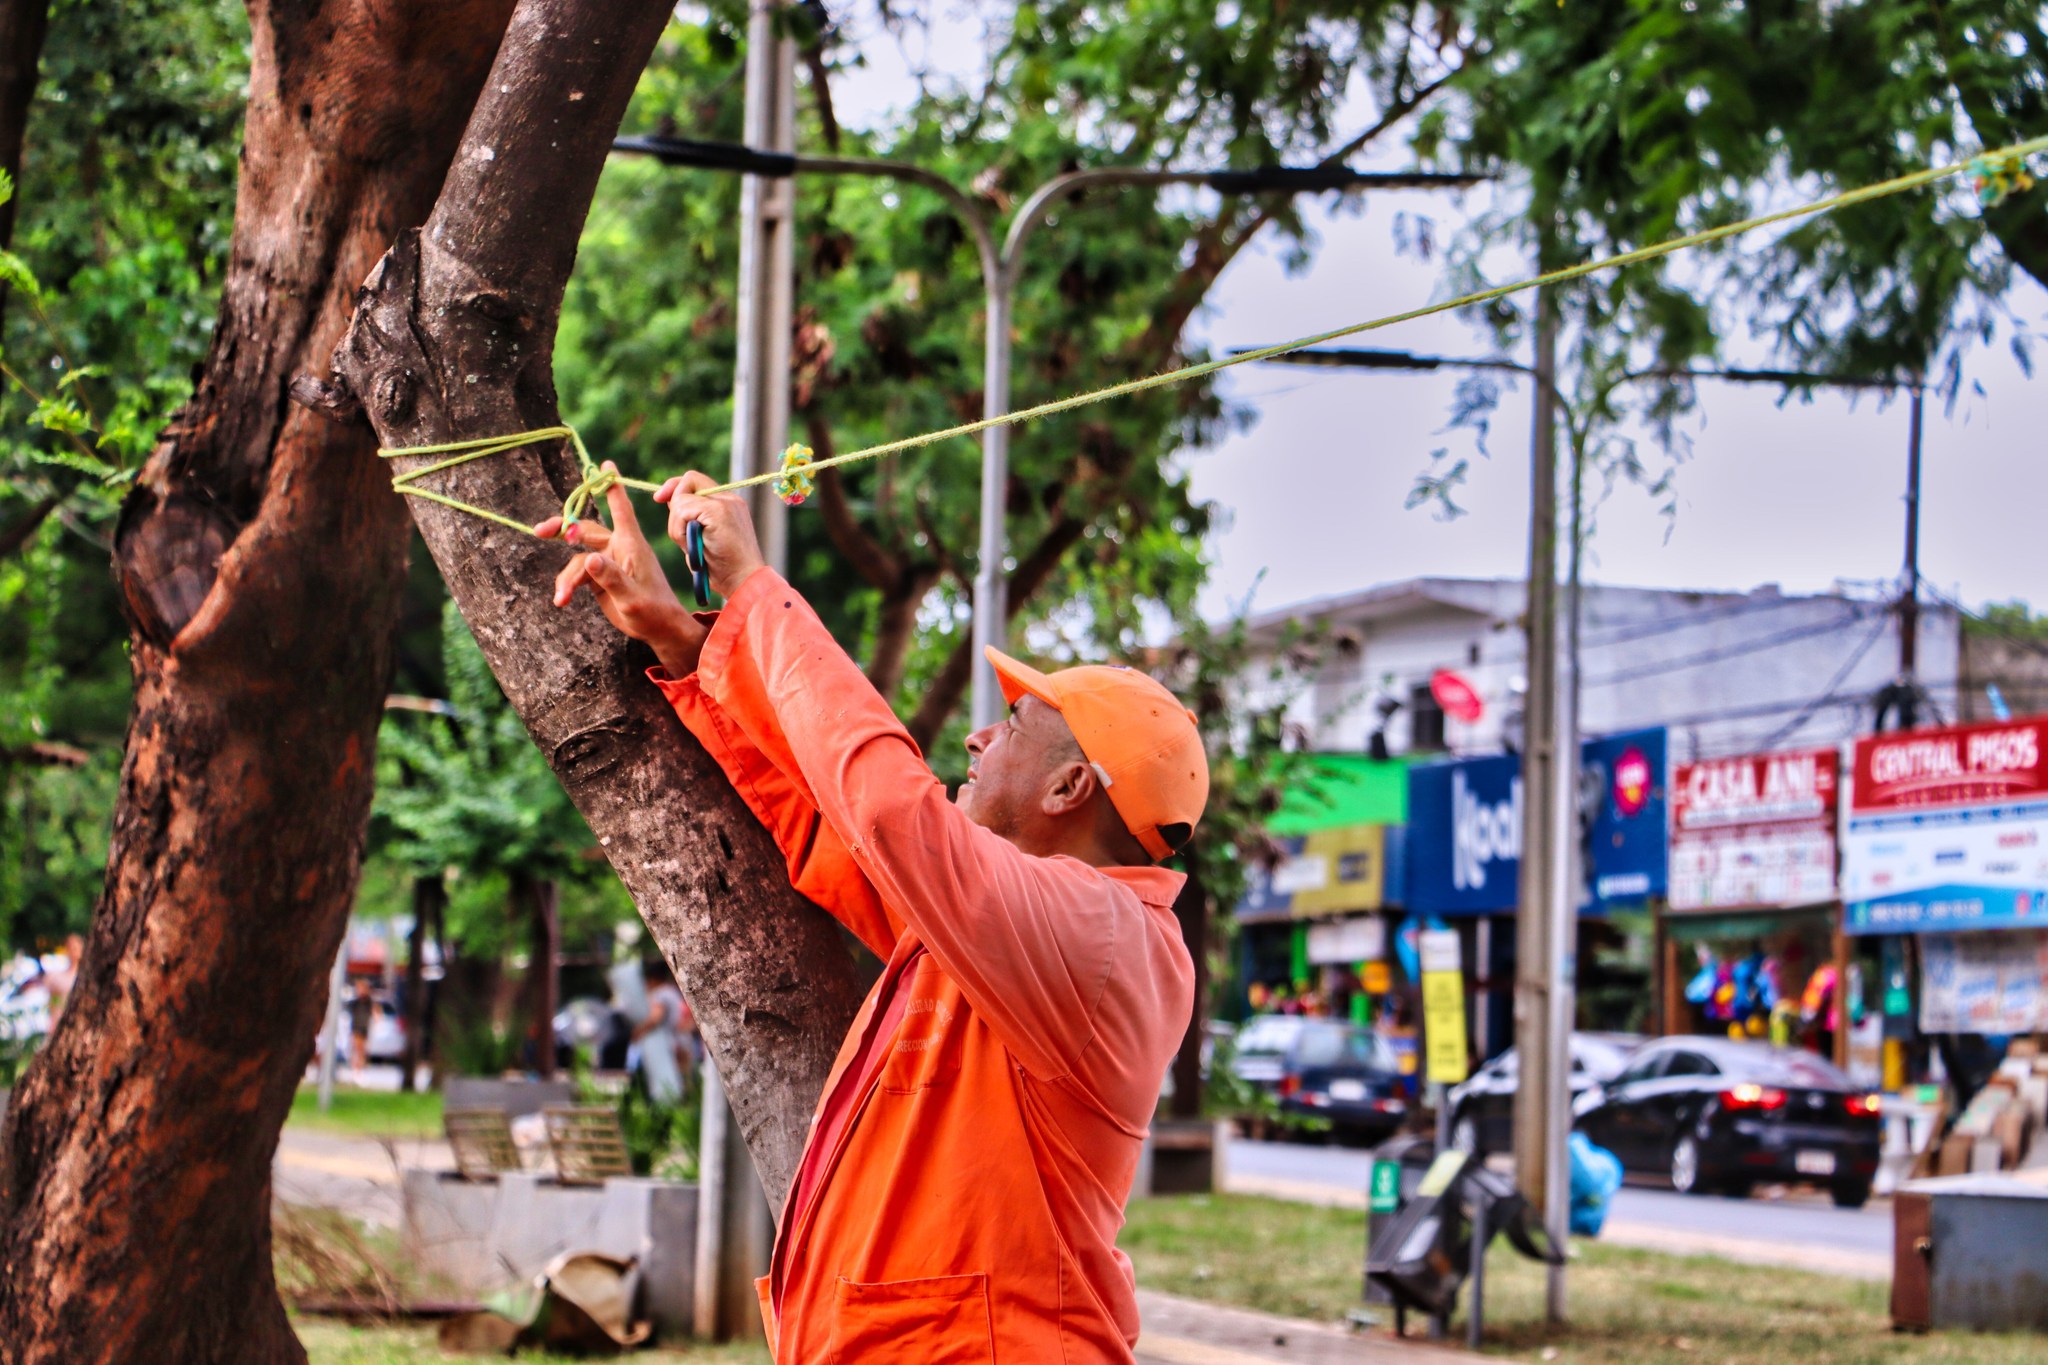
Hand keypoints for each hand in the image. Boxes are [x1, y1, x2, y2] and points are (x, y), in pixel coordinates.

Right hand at [534, 464, 706, 675]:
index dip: (611, 486)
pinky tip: (561, 600)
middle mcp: (618, 548)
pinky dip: (568, 585)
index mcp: (631, 544)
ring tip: (561, 598)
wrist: (658, 629)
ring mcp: (608, 562)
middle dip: (563, 528)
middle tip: (539, 530)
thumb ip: (611, 578)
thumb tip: (591, 558)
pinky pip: (577, 574)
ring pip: (578, 559)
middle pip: (586, 530)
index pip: (621, 509)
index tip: (604, 464)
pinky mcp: (600, 577)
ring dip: (566, 577)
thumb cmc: (653, 611)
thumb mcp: (632, 598)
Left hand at [652, 471, 767, 598]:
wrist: (744, 581)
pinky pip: (683, 510)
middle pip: (687, 481)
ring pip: (681, 499)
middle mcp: (728, 498)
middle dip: (674, 507)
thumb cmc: (724, 569)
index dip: (675, 486)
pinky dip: (679, 530)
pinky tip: (693, 546)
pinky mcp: (718, 511)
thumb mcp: (703, 539)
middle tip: (682, 536)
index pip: (695, 481)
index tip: (659, 499)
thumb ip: (691, 519)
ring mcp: (725, 503)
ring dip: (677, 528)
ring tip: (694, 548)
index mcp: (727, 503)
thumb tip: (669, 501)